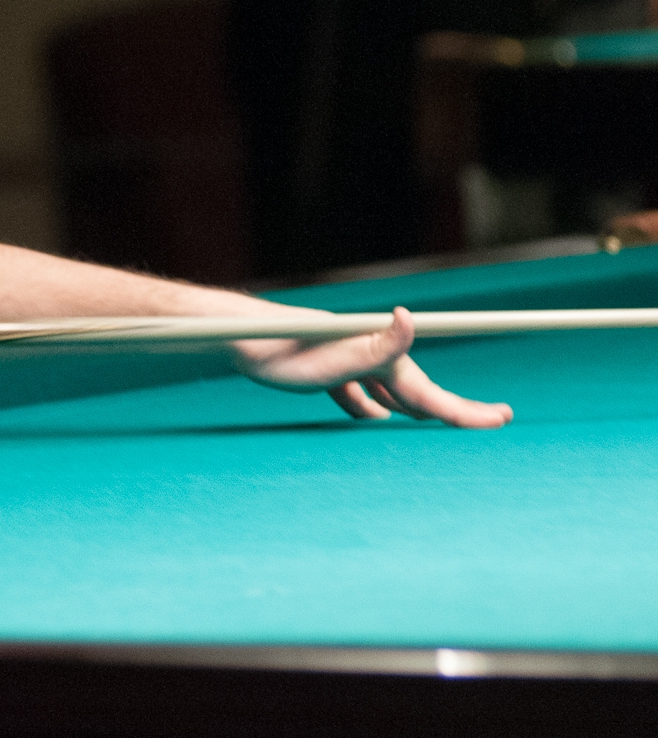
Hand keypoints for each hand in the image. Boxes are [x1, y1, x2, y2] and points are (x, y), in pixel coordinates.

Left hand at [232, 307, 512, 428]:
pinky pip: (357, 393)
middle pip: (418, 391)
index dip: (465, 409)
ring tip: (446, 421)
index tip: (502, 419)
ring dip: (417, 408)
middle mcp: (367, 355)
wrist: (235, 338)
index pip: (430, 392)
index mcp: (377, 357)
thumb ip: (376, 345)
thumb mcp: (331, 356)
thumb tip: (407, 316)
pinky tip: (373, 418)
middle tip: (494, 421)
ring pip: (390, 391)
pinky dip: (370, 407)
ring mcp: (346, 361)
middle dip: (455, 409)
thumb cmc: (280, 351)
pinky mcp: (323, 369)